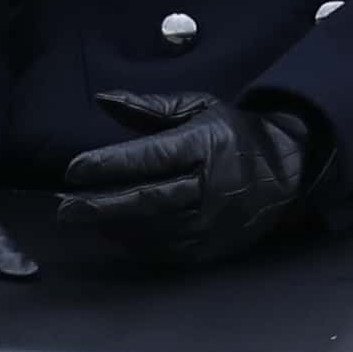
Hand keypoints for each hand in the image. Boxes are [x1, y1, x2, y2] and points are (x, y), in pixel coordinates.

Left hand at [59, 92, 320, 265]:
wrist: (288, 170)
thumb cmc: (232, 134)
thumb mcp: (196, 107)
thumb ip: (147, 107)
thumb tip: (102, 99)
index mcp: (204, 145)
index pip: (149, 158)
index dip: (108, 165)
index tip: (73, 169)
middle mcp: (210, 186)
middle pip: (147, 200)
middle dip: (100, 206)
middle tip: (63, 208)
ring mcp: (214, 221)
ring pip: (155, 229)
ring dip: (113, 226)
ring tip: (81, 218)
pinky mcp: (215, 247)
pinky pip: (169, 252)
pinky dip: (137, 244)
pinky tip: (113, 233)